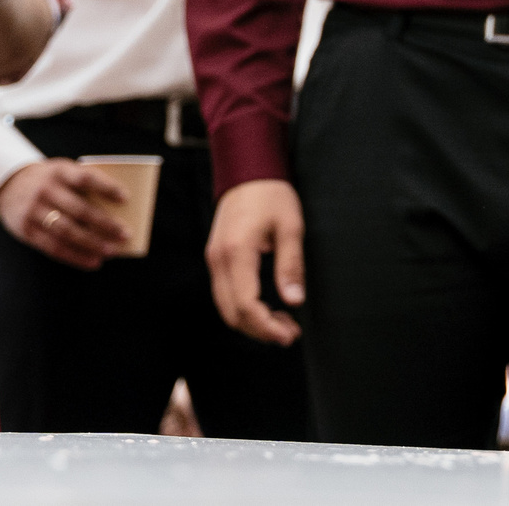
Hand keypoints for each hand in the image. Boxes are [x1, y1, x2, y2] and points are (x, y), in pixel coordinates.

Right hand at [0, 158, 129, 268]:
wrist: (6, 185)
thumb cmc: (49, 179)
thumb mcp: (62, 171)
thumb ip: (83, 184)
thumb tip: (117, 211)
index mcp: (59, 171)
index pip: (85, 178)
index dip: (106, 187)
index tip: (126, 198)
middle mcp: (45, 191)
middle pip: (79, 209)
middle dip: (104, 224)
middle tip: (125, 234)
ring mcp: (34, 212)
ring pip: (67, 232)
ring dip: (92, 244)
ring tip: (112, 251)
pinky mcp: (27, 231)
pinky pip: (54, 248)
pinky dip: (76, 256)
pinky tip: (93, 262)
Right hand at [207, 178, 304, 345]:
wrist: (248, 173)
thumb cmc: (272, 196)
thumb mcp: (291, 227)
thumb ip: (291, 265)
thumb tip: (295, 301)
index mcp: (237, 252)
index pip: (246, 304)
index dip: (266, 327)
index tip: (289, 336)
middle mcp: (219, 260)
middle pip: (232, 313)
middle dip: (260, 330)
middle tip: (290, 334)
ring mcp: (214, 261)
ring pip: (226, 308)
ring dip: (251, 322)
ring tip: (282, 324)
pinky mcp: (216, 260)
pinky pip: (225, 295)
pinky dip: (244, 309)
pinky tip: (267, 309)